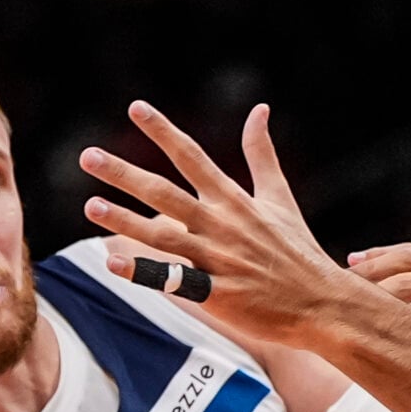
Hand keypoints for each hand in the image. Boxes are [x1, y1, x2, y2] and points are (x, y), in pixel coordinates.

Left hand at [78, 103, 355, 346]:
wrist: (322, 303)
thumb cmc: (299, 252)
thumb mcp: (280, 197)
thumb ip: (262, 154)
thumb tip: (259, 110)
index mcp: (234, 200)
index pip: (192, 156)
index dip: (163, 131)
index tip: (136, 108)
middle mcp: (222, 225)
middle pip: (165, 193)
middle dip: (125, 174)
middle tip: (88, 156)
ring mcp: (218, 259)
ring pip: (163, 235)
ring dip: (125, 221)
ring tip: (92, 207)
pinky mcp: (218, 293)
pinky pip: (174, 280)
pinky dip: (144, 271)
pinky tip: (114, 262)